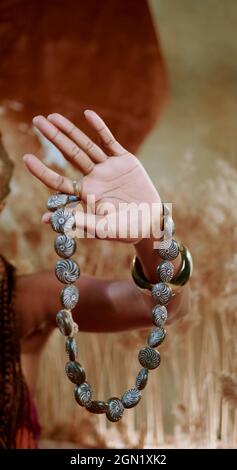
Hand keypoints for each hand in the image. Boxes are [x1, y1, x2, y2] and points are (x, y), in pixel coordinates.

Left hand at [23, 111, 161, 242]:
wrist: (151, 222)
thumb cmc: (125, 229)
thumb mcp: (101, 229)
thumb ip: (77, 222)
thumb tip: (46, 218)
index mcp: (86, 195)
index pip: (58, 181)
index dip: (42, 170)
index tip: (27, 158)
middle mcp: (94, 178)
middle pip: (69, 155)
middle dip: (53, 138)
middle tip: (37, 121)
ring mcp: (108, 168)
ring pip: (85, 145)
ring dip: (70, 130)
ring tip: (53, 116)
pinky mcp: (124, 160)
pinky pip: (109, 141)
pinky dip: (100, 128)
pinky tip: (87, 114)